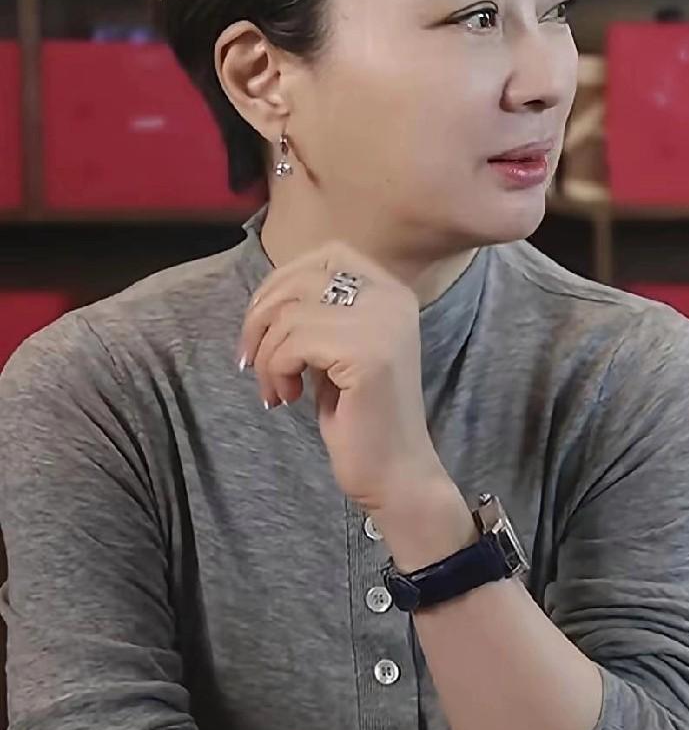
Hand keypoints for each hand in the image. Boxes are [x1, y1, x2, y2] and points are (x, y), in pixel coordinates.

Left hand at [238, 239, 441, 515]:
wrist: (395, 474)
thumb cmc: (361, 417)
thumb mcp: (337, 349)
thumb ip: (317, 313)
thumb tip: (266, 297)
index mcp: (391, 291)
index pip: (324, 255)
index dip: (281, 285)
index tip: (263, 330)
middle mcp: (392, 298)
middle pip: (299, 279)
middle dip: (261, 319)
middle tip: (252, 362)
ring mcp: (382, 323)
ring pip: (289, 315)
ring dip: (267, 356)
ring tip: (278, 389)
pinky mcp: (366, 354)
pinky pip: (292, 343)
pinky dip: (275, 371)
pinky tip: (289, 398)